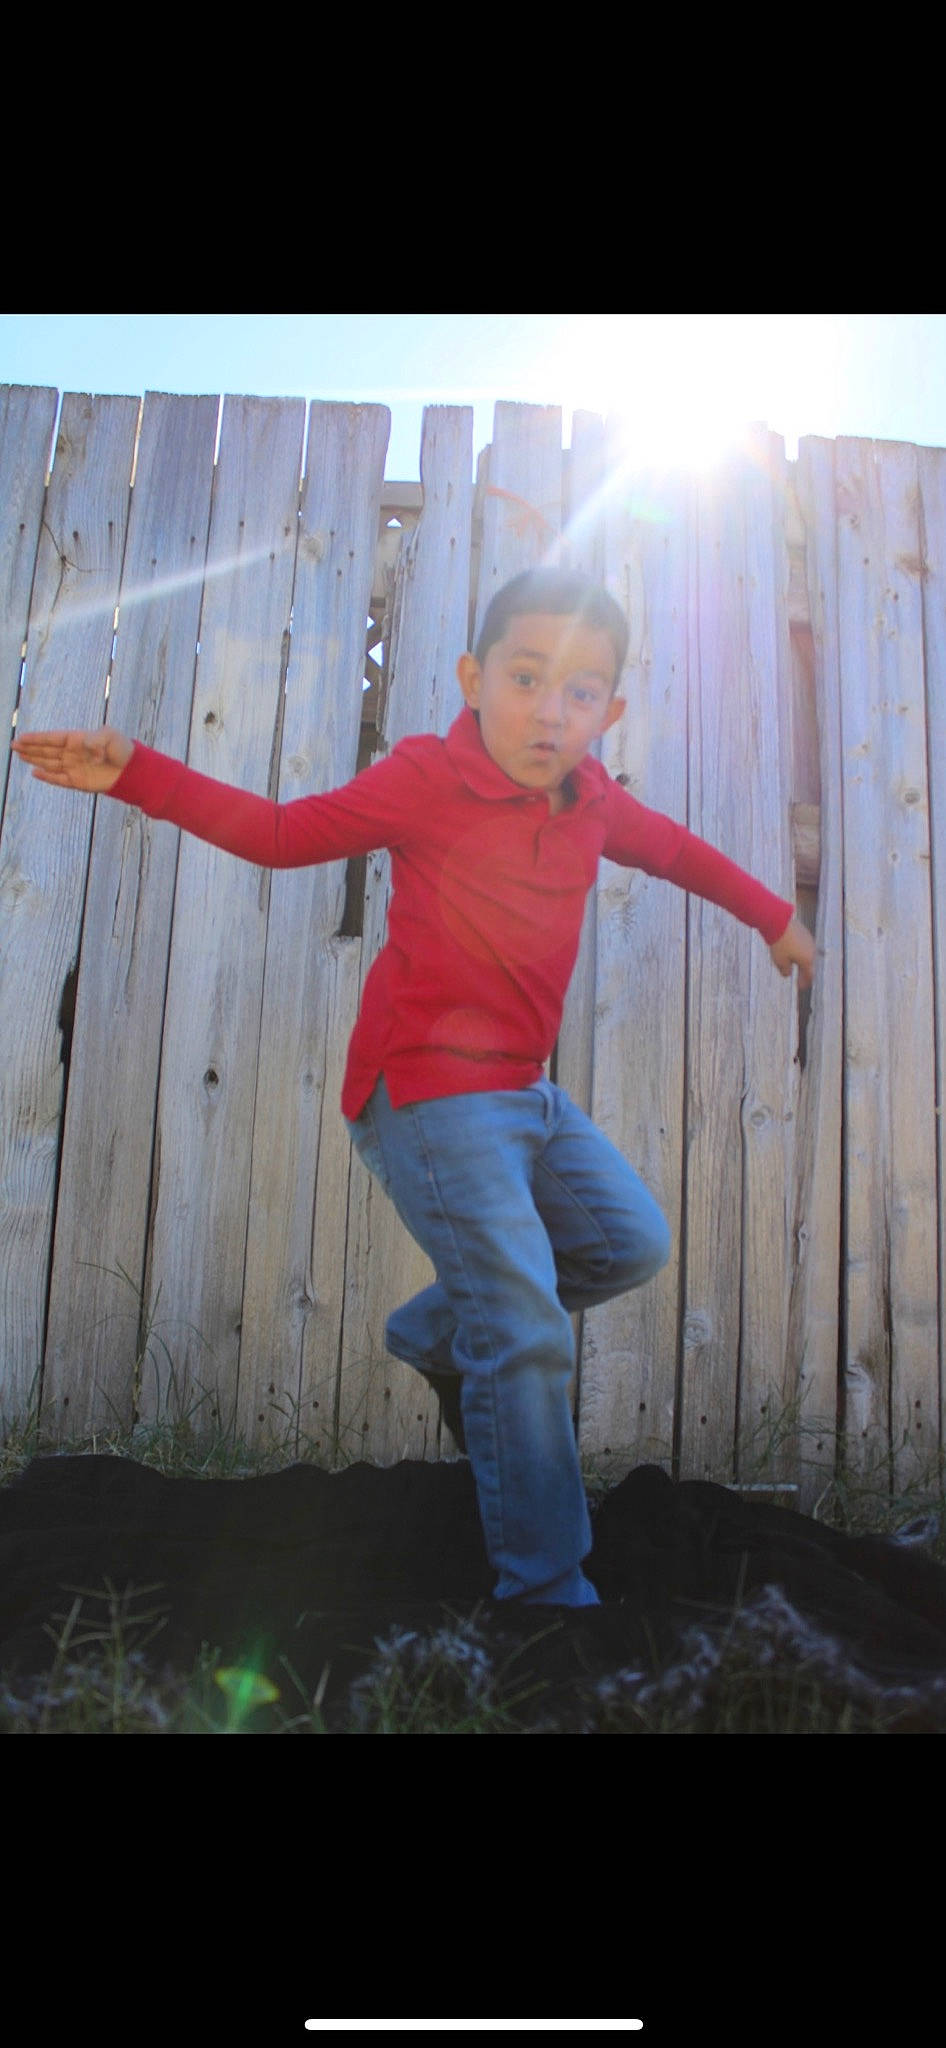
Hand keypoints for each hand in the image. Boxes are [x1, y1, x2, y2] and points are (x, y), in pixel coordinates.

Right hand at [11, 725, 133, 792]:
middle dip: (30, 748)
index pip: (53, 738)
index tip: (22, 738)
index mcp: (78, 739)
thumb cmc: (122, 749)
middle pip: (47, 750)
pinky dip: (48, 777)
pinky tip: (35, 773)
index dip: (37, 738)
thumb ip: (95, 739)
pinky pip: (59, 779)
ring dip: (35, 759)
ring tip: (20, 755)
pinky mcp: (78, 781)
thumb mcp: (110, 737)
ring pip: (50, 763)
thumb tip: (84, 747)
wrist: (133, 770)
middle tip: (14, 746)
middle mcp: (73, 753)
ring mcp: (74, 767)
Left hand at [769, 916, 815, 989]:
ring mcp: (809, 940)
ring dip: (803, 961)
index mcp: (807, 960)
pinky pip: (804, 945)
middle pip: (809, 965)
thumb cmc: (779, 944)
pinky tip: (795, 952)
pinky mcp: (805, 932)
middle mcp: (811, 951)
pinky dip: (800, 952)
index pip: (809, 975)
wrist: (779, 923)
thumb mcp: (779, 961)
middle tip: (801, 980)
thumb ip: (785, 970)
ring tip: (798, 966)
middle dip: (804, 973)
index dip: (805, 982)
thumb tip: (788, 974)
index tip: (801, 987)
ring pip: (807, 954)